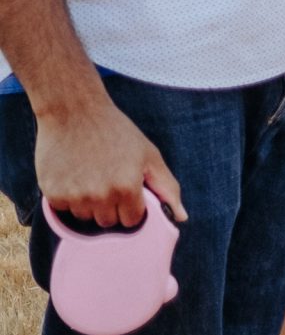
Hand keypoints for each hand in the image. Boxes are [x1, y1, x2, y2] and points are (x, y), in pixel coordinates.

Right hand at [35, 97, 185, 227]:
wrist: (74, 112)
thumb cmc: (116, 132)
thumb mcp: (149, 156)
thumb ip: (167, 188)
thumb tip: (182, 218)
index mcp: (127, 189)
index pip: (132, 221)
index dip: (132, 208)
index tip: (128, 192)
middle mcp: (100, 196)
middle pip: (108, 222)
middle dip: (111, 207)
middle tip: (108, 180)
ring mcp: (74, 197)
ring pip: (85, 217)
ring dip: (88, 204)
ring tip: (90, 176)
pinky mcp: (52, 193)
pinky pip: (64, 209)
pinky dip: (68, 197)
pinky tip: (74, 174)